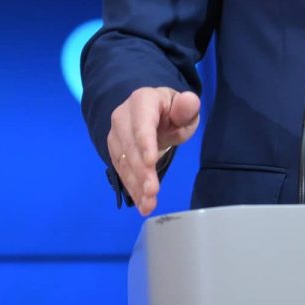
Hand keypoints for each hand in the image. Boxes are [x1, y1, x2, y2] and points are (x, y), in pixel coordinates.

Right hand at [107, 87, 201, 216]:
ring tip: (148, 204)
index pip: (142, 122)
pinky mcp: (114, 152)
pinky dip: (132, 188)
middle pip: (130, 146)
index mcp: (142, 100)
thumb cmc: (172, 112)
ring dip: (135, 184)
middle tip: (153, 191)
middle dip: (141, 170)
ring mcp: (116, 135)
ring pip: (123, 162)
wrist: (154, 114)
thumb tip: (190, 100)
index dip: (145, 141)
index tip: (151, 161)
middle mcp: (123, 117)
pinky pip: (121, 172)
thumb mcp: (184, 109)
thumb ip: (187, 107)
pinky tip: (142, 203)